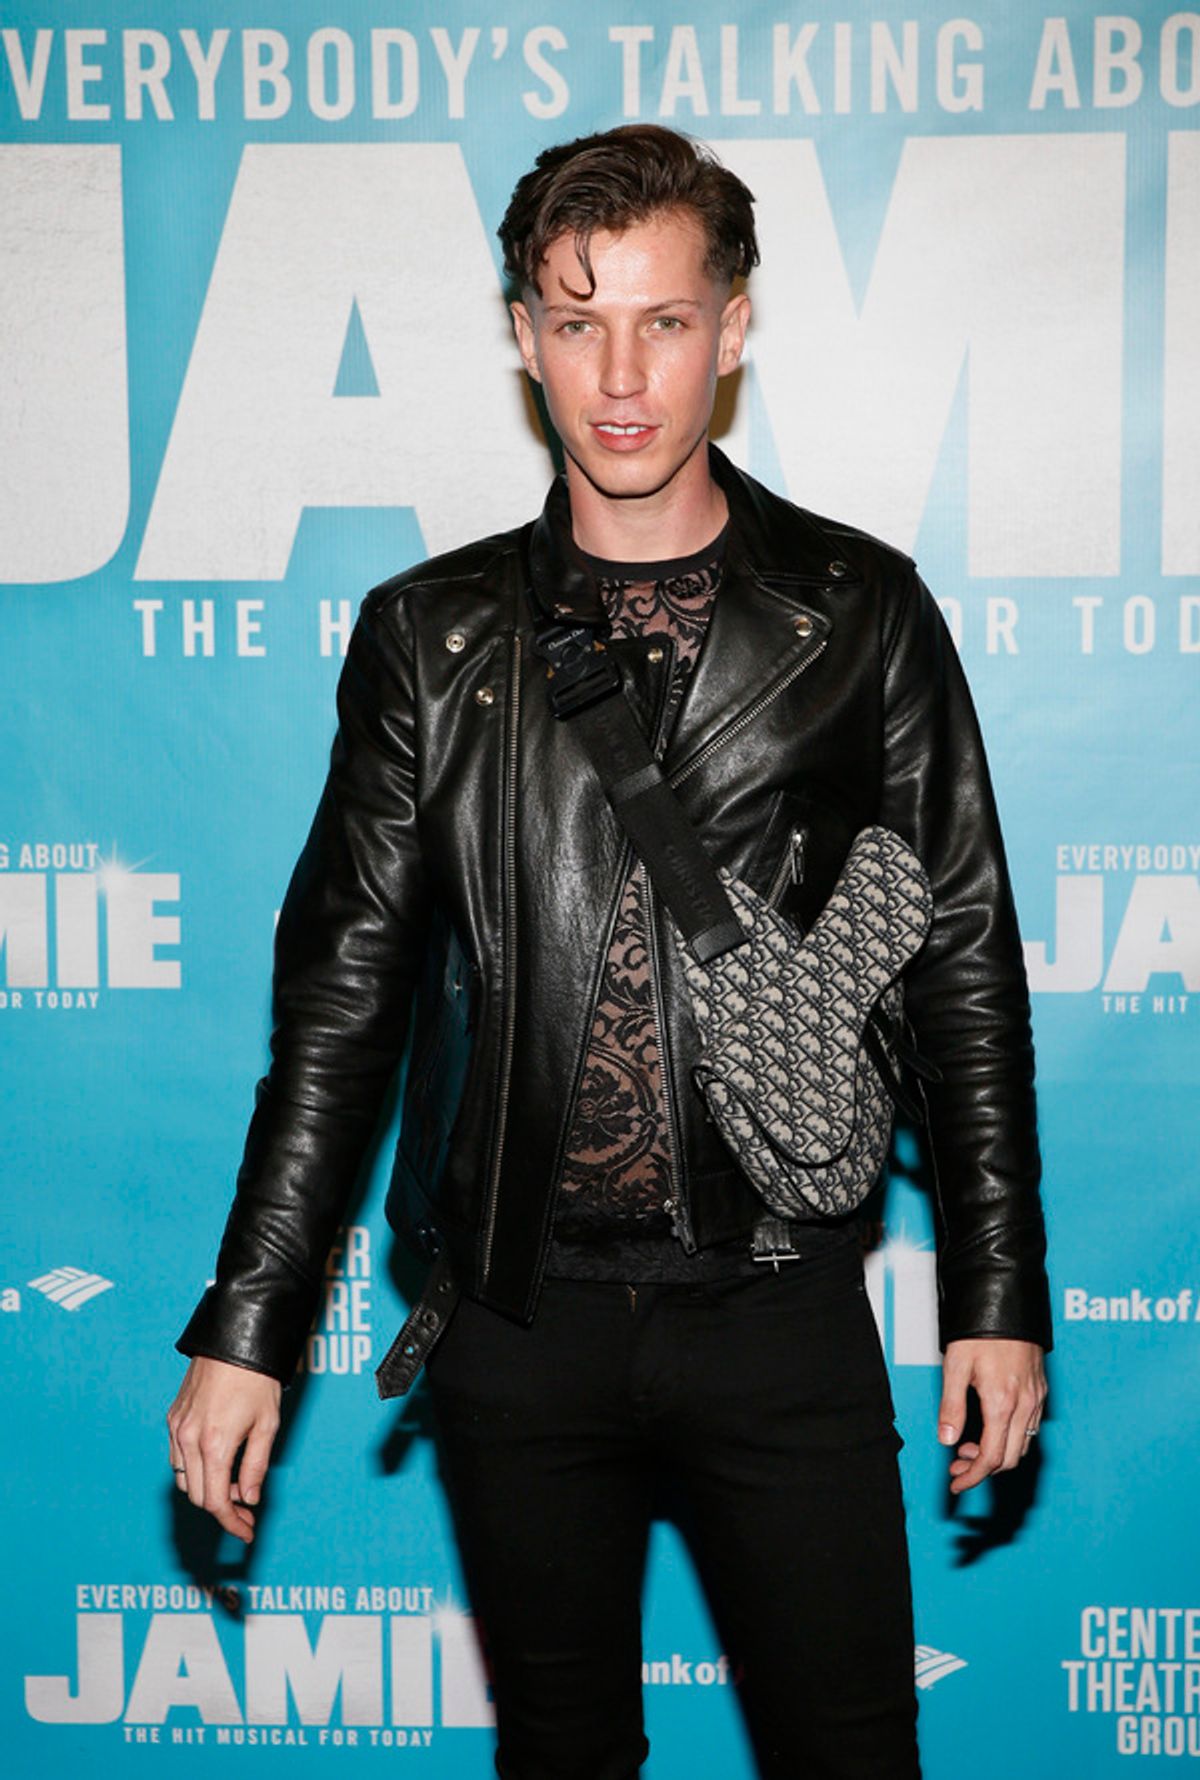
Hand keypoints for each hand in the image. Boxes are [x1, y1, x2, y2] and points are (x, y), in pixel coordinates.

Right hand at [167, 1356, 281, 1543]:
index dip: (231, 1523)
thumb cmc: (257, 1379)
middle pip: (197, 1495)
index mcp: (214, 1445)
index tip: (245, 1533)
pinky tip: (218, 1462)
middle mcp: (188, 1439)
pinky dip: (194, 1469)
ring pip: (183, 1479)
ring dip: (206, 1489)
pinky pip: (177, 1457)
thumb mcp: (267, 1424)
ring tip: (234, 1483)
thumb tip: (247, 1499)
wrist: (234, 1340)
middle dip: (221, 1508)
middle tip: (245, 1509)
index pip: (215, 1502)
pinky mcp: (172, 1417)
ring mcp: (176, 1428)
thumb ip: (255, 1466)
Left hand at [937, 1338, 1046, 1494]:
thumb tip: (946, 1440)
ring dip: (997, 1455)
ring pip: (1022, 1445)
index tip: (957, 1483)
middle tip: (957, 1466)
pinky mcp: (1040, 1390)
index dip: (973, 1477)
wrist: (1008, 1304)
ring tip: (968, 1446)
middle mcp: (1024, 1405)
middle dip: (982, 1470)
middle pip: (1009, 1459)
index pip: (990, 1457)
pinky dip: (1010, 1438)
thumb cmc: (979, 1332)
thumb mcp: (956, 1366)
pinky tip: (990, 1427)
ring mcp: (1036, 1399)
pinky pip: (1030, 1428)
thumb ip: (951, 1405)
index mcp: (1001, 1403)